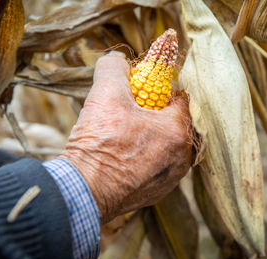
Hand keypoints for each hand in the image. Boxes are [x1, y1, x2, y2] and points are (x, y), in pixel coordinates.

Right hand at [60, 51, 191, 223]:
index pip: (179, 99)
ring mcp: (171, 178)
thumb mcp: (105, 93)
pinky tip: (125, 155)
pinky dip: (146, 157)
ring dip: (151, 137)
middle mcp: (182, 157)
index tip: (143, 92)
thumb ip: (114, 67)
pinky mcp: (158, 192)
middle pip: (174, 124)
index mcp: (178, 131)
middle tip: (133, 112)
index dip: (161, 91)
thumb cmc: (99, 142)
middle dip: (156, 115)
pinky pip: (158, 165)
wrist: (84, 191)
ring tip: (126, 134)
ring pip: (167, 146)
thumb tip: (117, 59)